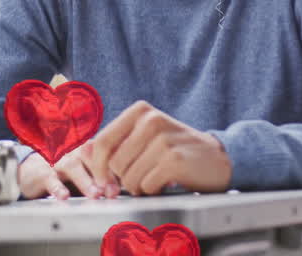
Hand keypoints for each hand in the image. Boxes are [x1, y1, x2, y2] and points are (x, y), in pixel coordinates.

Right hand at [18, 143, 121, 199]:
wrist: (32, 168)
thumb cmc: (64, 170)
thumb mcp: (84, 170)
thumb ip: (102, 176)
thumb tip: (123, 188)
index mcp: (87, 149)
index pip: (104, 156)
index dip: (115, 169)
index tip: (124, 184)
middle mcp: (73, 151)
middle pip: (91, 158)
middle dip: (103, 174)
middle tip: (112, 191)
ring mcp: (58, 160)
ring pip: (72, 167)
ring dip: (85, 181)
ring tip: (94, 194)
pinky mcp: (42, 172)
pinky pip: (50, 179)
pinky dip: (58, 187)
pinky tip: (64, 196)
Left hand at [87, 101, 230, 195]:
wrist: (217, 158)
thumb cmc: (176, 150)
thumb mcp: (145, 138)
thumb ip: (116, 143)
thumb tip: (84, 151)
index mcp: (140, 111)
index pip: (103, 142)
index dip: (99, 167)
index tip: (104, 182)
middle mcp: (151, 120)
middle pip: (115, 164)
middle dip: (123, 180)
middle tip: (140, 179)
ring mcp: (163, 139)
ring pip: (129, 178)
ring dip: (140, 186)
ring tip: (155, 177)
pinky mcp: (174, 159)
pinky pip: (147, 185)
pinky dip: (153, 190)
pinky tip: (166, 182)